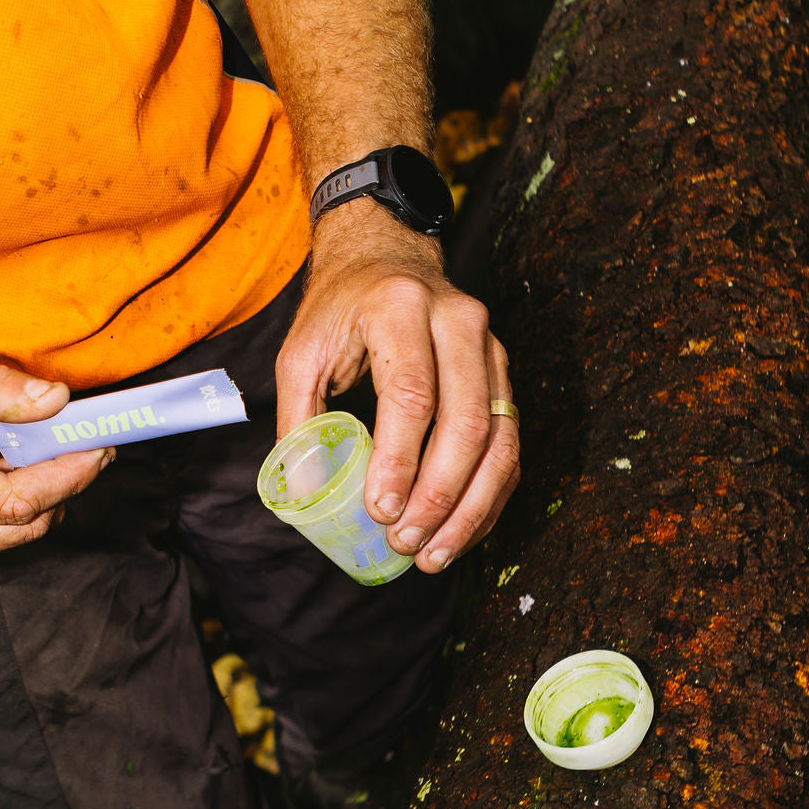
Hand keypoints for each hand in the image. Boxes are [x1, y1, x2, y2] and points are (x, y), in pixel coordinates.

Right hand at [0, 351, 113, 571]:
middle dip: (64, 485)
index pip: (10, 502)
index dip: (64, 475)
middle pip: (19, 527)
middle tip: (91, 443)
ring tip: (45, 442)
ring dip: (41, 491)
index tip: (100, 446)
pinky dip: (15, 498)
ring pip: (11, 535)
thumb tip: (56, 402)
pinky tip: (13, 459)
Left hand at [275, 203, 519, 572]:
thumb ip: (299, 419)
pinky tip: (459, 530)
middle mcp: (458, 322)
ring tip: (434, 553)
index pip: (412, 395)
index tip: (380, 511)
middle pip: (467, 421)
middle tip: (404, 541)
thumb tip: (306, 493)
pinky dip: (488, 495)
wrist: (387, 255)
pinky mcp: (504, 371)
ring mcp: (491, 345)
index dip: (400, 460)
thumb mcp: (302, 351)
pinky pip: (509, 443)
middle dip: (439, 495)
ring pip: (500, 439)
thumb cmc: (341, 308)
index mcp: (401, 308)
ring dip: (471, 507)